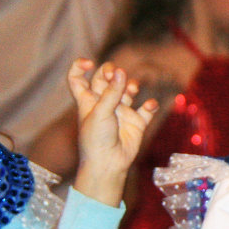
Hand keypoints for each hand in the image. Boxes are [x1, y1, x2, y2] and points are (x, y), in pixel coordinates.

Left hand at [68, 59, 156, 205]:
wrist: (108, 164)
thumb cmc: (95, 140)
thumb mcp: (100, 112)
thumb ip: (111, 92)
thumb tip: (121, 72)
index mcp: (88, 101)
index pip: (78, 78)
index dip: (81, 67)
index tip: (90, 63)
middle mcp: (104, 104)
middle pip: (106, 79)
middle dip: (112, 72)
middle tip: (117, 74)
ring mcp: (121, 113)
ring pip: (127, 90)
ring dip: (131, 85)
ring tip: (132, 89)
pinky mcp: (136, 123)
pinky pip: (146, 110)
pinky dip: (150, 105)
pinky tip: (149, 106)